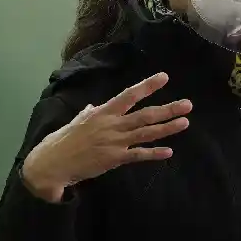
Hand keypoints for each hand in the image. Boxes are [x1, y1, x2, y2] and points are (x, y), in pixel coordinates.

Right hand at [22, 73, 190, 202]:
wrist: (53, 163)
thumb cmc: (63, 140)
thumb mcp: (78, 121)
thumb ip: (90, 113)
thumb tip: (95, 106)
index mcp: (103, 112)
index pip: (129, 95)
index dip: (147, 86)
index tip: (164, 77)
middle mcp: (112, 125)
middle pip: (145, 115)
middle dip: (167, 109)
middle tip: (188, 104)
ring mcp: (114, 142)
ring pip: (146, 133)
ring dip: (167, 128)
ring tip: (185, 122)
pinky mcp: (114, 159)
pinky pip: (138, 155)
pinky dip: (154, 153)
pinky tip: (169, 151)